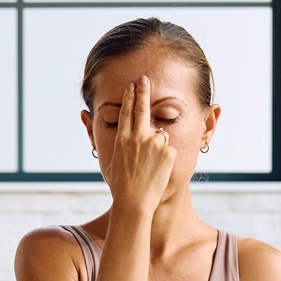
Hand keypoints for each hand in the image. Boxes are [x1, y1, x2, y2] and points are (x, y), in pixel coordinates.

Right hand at [100, 74, 174, 215]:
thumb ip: (117, 144)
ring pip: (160, 136)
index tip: (132, 85)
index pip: (127, 112)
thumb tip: (112, 129)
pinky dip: (166, 159)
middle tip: (144, 78)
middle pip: (142, 109)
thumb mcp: (112, 162)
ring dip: (158, 145)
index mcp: (122, 139)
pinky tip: (158, 171)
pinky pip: (169, 150)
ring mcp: (154, 143)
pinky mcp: (168, 152)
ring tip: (151, 166)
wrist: (134, 202)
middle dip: (143, 92)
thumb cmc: (121, 186)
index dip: (130, 97)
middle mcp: (138, 137)